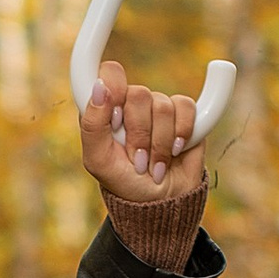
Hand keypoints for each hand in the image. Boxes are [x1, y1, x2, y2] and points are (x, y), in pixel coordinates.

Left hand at [79, 56, 209, 205]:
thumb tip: (100, 87)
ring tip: (155, 164)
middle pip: (138, 93)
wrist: (161, 203)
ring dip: (160, 143)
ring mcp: (157, 108)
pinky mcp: (184, 114)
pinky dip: (182, 132)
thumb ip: (92, 124)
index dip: (113, 91)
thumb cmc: (125, 182)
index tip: (116, 122)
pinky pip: (186, 107)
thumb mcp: (98, 161)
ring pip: (163, 105)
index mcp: (105, 109)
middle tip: (138, 159)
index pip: (108, 74)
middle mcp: (130, 104)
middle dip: (140, 134)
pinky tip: (176, 151)